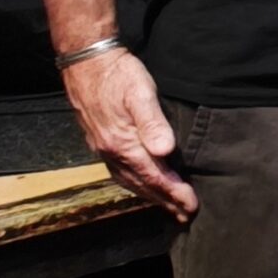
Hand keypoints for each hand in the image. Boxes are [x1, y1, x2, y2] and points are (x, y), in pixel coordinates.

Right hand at [61, 45, 197, 219]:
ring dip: (149, 195)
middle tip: (185, 214)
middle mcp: (111, 152)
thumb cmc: (118, 75)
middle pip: (142, 184)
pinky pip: (119, 171)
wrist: (86, 62)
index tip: (191, 205)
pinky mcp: (99, 141)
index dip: (174, 192)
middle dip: (165, 200)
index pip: (154, 176)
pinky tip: (141, 183)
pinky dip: (134, 183)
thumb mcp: (140, 93)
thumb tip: (165, 150)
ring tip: (167, 205)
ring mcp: (103, 148)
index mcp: (123, 144)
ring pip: (129, 180)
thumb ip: (153, 122)